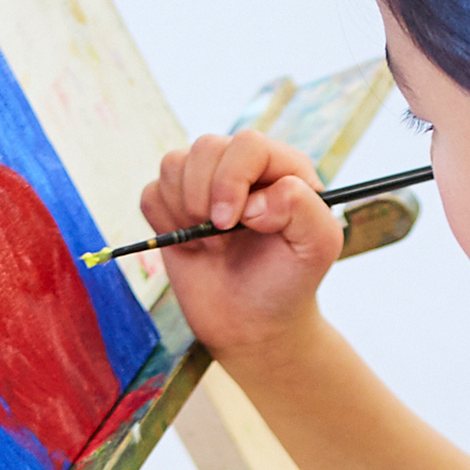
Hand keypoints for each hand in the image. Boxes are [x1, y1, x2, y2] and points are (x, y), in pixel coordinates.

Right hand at [140, 131, 344, 360]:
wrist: (253, 324)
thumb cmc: (289, 282)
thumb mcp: (318, 247)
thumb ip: (302, 208)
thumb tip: (254, 200)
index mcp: (283, 168)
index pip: (248, 144)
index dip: (232, 179)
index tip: (229, 223)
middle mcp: (244, 168)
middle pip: (205, 148)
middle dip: (203, 198)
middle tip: (220, 238)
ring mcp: (206, 184)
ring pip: (173, 164)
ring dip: (183, 210)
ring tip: (210, 244)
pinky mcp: (175, 206)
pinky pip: (151, 193)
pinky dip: (163, 222)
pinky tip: (191, 247)